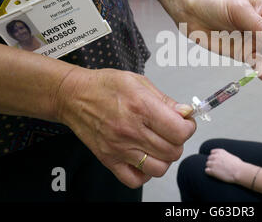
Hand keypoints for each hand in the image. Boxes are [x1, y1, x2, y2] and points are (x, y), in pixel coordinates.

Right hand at [55, 67, 195, 187]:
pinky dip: (145, 173)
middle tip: (172, 131)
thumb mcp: (139, 82)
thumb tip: (186, 113)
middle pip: (172, 151)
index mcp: (141, 107)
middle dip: (178, 141)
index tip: (185, 122)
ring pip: (158, 168)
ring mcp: (119, 148)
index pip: (179, 131)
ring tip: (159, 144)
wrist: (73, 96)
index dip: (188, 127)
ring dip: (165, 158)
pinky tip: (145, 158)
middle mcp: (130, 130)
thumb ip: (165, 100)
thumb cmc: (105, 86)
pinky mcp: (108, 160)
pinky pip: (135, 180)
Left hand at [205, 148, 243, 182]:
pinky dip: (209, 172)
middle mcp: (215, 156)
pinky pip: (206, 170)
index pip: (212, 152)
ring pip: (207, 164)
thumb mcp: (231, 156)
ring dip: (210, 167)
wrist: (239, 171)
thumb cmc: (238, 165)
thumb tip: (224, 159)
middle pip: (209, 158)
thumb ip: (225, 156)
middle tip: (217, 167)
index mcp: (220, 151)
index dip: (214, 157)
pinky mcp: (212, 171)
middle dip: (212, 162)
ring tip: (216, 171)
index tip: (217, 160)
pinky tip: (214, 174)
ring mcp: (213, 163)